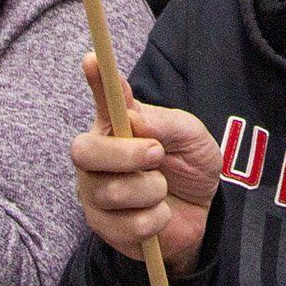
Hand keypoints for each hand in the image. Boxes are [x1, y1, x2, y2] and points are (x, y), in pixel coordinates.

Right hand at [71, 57, 222, 274]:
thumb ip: (168, 125)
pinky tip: (157, 214)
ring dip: (152, 190)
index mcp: (116, 125)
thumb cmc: (188, 165)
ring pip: (112, 192)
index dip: (96, 80)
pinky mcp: (103, 226)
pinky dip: (154, 219)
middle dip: (124, 155)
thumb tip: (135, 121)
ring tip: (162, 189)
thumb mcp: (192, 138)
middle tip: (157, 154)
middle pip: (84, 151)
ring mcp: (95, 192)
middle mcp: (97, 155)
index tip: (92, 58)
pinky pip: (127, 225)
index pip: (103, 98)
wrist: (201, 213)